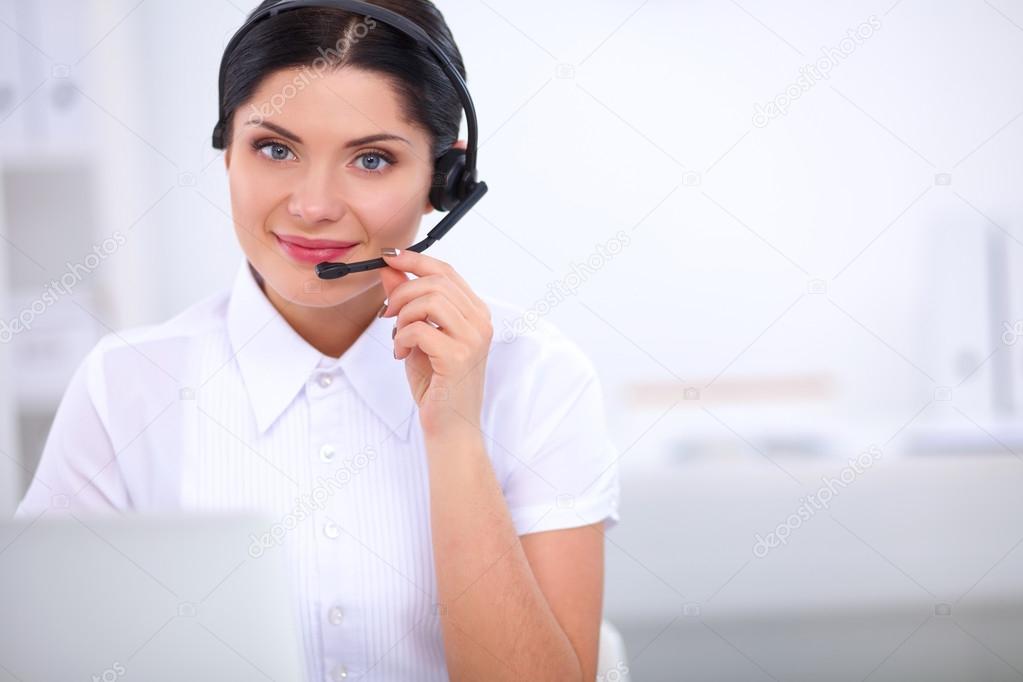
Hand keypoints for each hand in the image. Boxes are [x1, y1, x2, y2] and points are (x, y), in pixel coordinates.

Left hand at [378, 248, 492, 437]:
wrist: (451, 427)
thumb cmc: (437, 384)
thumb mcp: (418, 335)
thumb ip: (408, 303)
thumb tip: (391, 270)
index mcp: (475, 313)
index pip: (446, 272)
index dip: (415, 259)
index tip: (388, 257)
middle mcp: (480, 322)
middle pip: (435, 282)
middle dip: (401, 292)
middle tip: (387, 313)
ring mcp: (473, 339)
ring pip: (428, 301)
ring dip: (402, 316)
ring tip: (398, 338)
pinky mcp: (458, 356)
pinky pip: (420, 330)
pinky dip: (402, 339)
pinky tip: (402, 354)